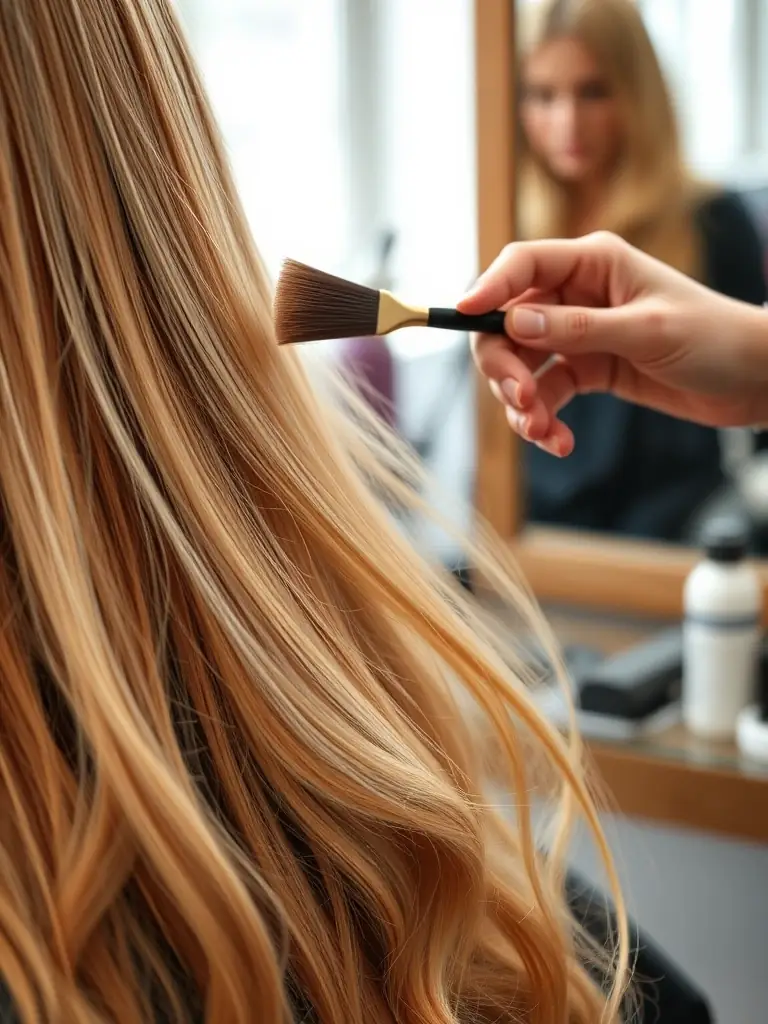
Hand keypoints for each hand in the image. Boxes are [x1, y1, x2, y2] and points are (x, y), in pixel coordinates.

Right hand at [460, 232, 767, 455]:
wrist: (751, 380)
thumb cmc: (712, 338)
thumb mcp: (645, 332)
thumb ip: (577, 328)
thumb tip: (515, 323)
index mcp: (593, 263)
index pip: (522, 265)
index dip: (487, 287)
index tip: (461, 314)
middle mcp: (578, 294)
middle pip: (507, 324)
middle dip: (504, 366)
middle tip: (520, 401)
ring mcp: (579, 333)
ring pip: (521, 365)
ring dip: (521, 402)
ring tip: (541, 430)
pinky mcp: (587, 370)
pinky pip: (546, 394)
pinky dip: (544, 421)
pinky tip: (558, 442)